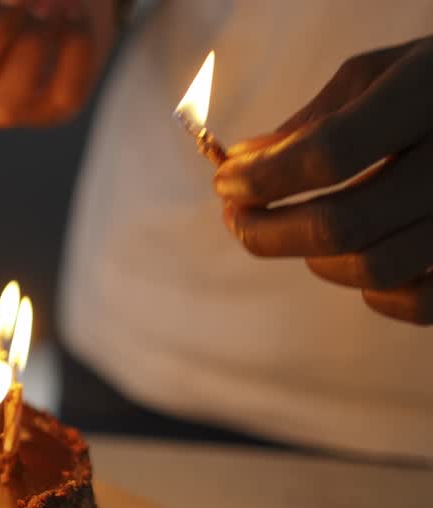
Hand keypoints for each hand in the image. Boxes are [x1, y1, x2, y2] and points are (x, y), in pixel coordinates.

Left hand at [215, 37, 432, 324]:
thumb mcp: (380, 74)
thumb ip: (311, 120)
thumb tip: (241, 166)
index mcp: (429, 93)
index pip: (330, 152)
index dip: (263, 177)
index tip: (226, 183)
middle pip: (343, 223)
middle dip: (266, 230)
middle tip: (236, 218)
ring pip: (375, 269)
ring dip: (316, 260)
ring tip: (296, 233)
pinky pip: (420, 302)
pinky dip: (375, 292)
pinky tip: (355, 259)